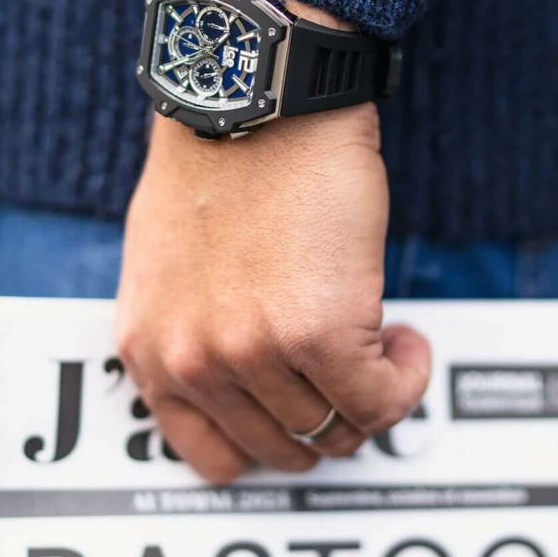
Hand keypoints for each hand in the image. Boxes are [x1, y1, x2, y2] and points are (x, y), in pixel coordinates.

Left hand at [117, 5, 430, 483]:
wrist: (257, 101)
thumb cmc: (217, 166)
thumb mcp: (166, 261)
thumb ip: (189, 329)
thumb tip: (234, 371)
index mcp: (153, 348)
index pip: (211, 455)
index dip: (268, 439)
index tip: (297, 409)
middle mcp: (194, 360)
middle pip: (283, 446)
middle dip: (323, 416)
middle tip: (345, 372)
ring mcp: (252, 352)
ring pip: (335, 428)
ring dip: (369, 393)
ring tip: (375, 340)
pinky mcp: (318, 331)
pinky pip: (381, 401)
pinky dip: (404, 377)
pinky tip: (401, 338)